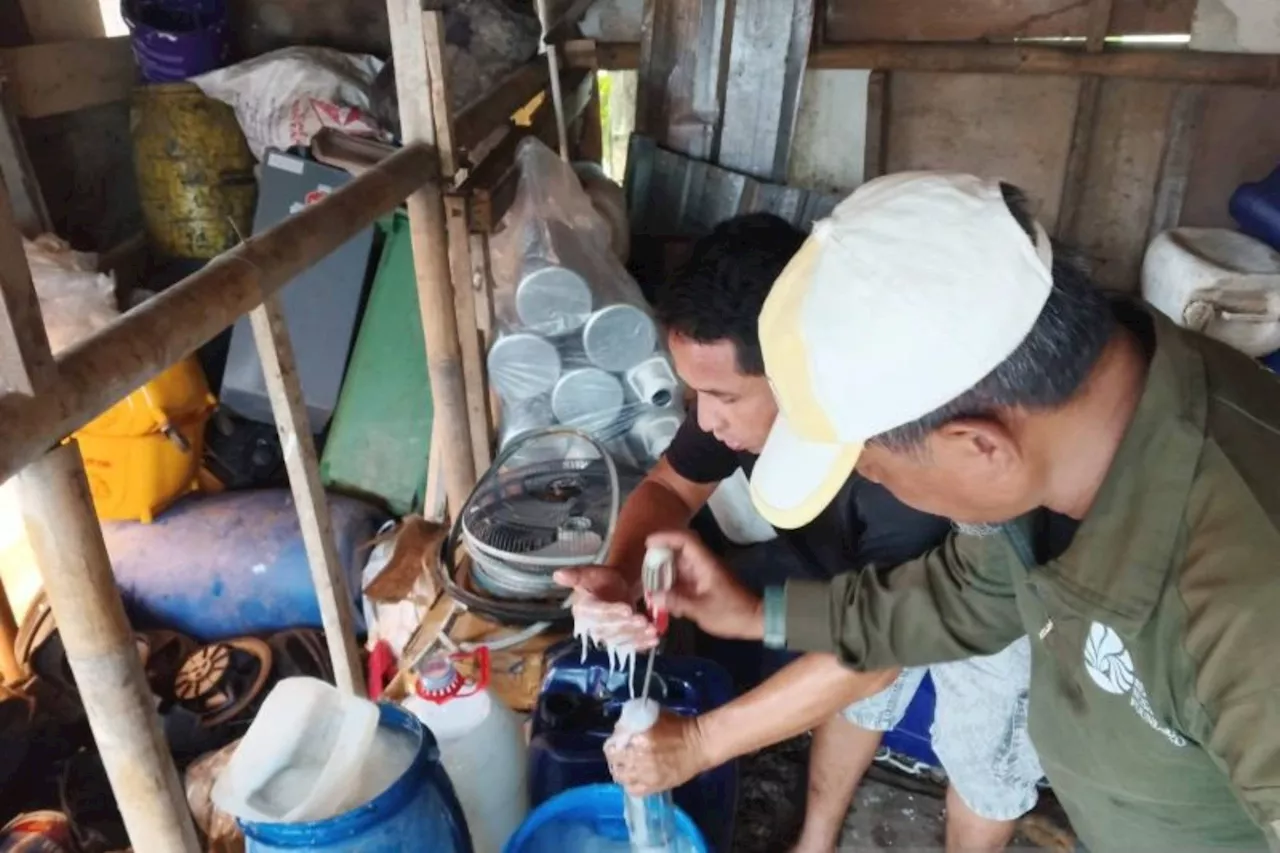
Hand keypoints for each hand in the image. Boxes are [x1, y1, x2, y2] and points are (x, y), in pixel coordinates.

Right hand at [553, 565, 658, 649]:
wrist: (616, 588)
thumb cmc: (602, 580)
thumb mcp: (591, 573)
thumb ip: (577, 575)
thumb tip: (557, 575)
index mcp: (582, 609)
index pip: (596, 613)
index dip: (611, 612)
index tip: (627, 609)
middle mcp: (591, 626)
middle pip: (609, 629)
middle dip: (627, 626)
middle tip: (642, 620)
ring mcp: (606, 637)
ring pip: (620, 640)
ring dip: (636, 636)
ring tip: (651, 630)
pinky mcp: (619, 643)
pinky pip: (629, 646)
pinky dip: (642, 644)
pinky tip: (654, 640)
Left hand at [605, 710, 711, 795]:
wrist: (699, 744)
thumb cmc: (678, 726)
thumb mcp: (654, 715)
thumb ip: (635, 721)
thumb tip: (620, 728)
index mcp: (639, 737)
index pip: (612, 743)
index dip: (612, 742)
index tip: (616, 741)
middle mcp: (639, 757)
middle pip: (614, 760)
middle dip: (614, 755)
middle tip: (619, 753)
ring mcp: (646, 774)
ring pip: (620, 777)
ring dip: (620, 770)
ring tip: (625, 766)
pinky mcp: (654, 786)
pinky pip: (633, 790)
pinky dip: (629, 784)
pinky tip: (633, 778)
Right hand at [646, 530, 763, 640]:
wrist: (754, 621)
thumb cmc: (731, 614)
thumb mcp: (701, 611)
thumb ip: (677, 602)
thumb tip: (653, 596)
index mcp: (705, 564)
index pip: (685, 540)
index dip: (666, 537)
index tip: (648, 543)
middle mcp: (703, 564)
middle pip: (679, 551)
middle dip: (660, 556)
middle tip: (643, 568)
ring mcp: (703, 574)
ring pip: (679, 565)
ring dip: (664, 571)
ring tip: (648, 582)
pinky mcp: (703, 584)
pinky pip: (683, 578)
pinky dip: (671, 583)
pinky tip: (661, 595)